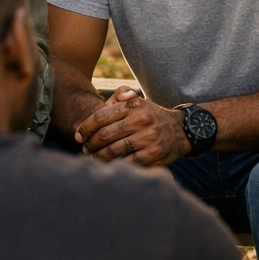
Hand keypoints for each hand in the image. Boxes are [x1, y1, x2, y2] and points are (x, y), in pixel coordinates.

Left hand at [75, 86, 190, 166]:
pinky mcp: (153, 154)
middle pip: (105, 135)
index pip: (101, 116)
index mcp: (133, 106)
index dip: (85, 127)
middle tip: (84, 148)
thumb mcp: (138, 101)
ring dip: (99, 156)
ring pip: (113, 151)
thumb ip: (121, 95)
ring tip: (93, 157)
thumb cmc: (151, 116)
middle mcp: (140, 120)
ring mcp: (147, 138)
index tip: (78, 135)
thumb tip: (108, 101)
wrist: (180, 130)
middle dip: (90, 144)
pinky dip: (114, 165)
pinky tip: (108, 164)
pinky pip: (127, 162)